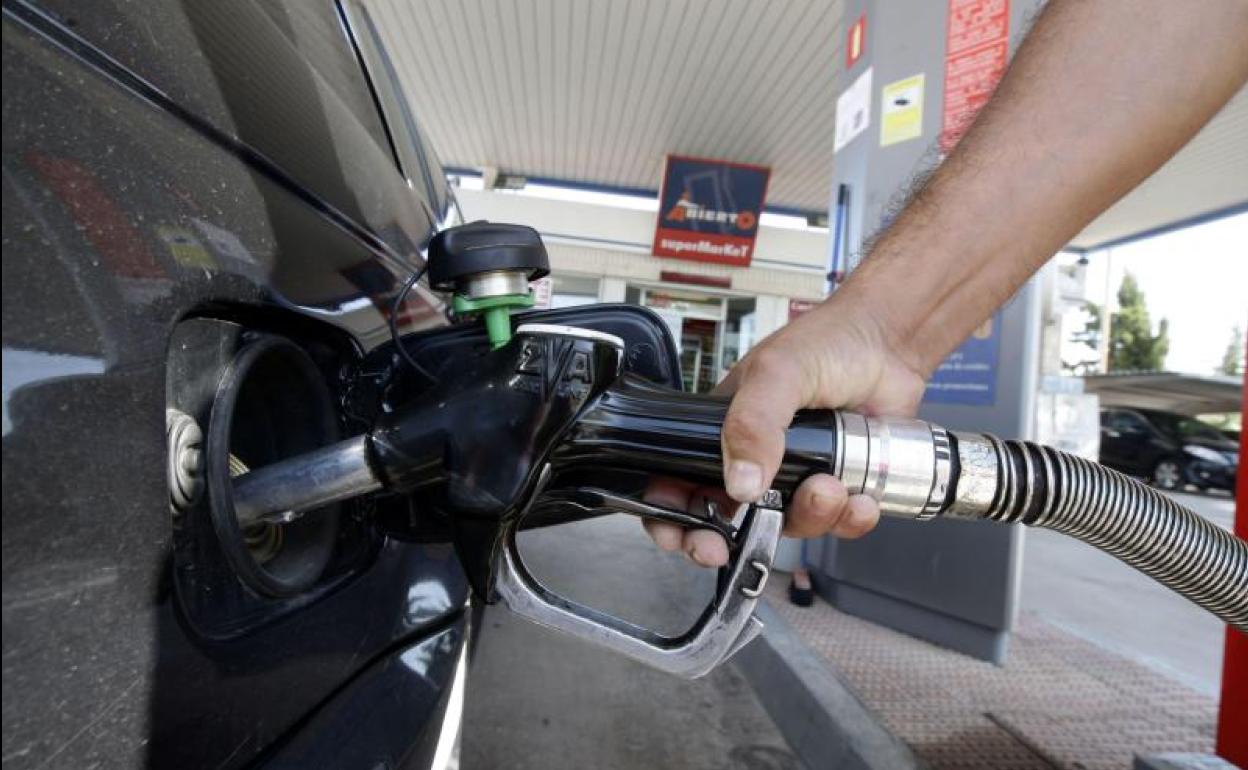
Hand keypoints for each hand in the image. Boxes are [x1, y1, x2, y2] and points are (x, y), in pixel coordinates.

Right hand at [642, 293, 927, 566]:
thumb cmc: (825, 344)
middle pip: (730, 521)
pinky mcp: (842, 485)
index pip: (681, 483)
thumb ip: (752, 424)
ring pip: (791, 525)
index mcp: (725, 433)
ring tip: (830, 487)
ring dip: (808, 517)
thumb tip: (740, 484)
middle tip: (729, 546)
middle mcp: (758, 461)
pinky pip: (838, 523)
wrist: (888, 341)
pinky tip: (861, 498)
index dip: (674, 518)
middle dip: (729, 542)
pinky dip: (850, 519)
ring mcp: (800, 476)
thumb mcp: (776, 374)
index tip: (682, 536)